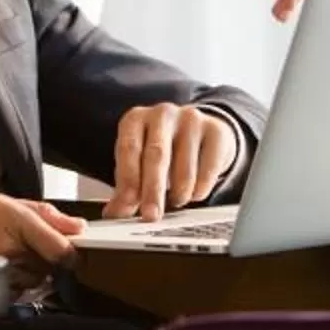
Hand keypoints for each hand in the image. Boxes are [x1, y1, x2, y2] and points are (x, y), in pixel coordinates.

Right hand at [0, 194, 83, 289]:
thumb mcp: (3, 202)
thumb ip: (44, 214)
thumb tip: (77, 226)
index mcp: (20, 225)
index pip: (64, 251)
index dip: (71, 251)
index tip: (68, 247)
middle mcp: (15, 253)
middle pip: (52, 266)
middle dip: (45, 256)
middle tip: (21, 242)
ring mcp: (5, 276)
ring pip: (37, 279)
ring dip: (29, 270)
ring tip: (4, 253)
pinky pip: (19, 291)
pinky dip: (14, 281)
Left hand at [101, 102, 239, 220]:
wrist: (200, 131)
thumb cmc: (162, 149)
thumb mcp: (138, 163)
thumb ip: (126, 188)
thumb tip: (114, 213)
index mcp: (135, 119)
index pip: (129, 148)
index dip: (128, 179)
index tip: (127, 206)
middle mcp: (162, 114)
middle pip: (156, 155)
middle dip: (152, 190)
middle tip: (151, 215)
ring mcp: (191, 119)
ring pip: (184, 166)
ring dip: (179, 193)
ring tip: (175, 201)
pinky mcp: (216, 131)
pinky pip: (208, 168)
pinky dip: (199, 189)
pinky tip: (194, 192)